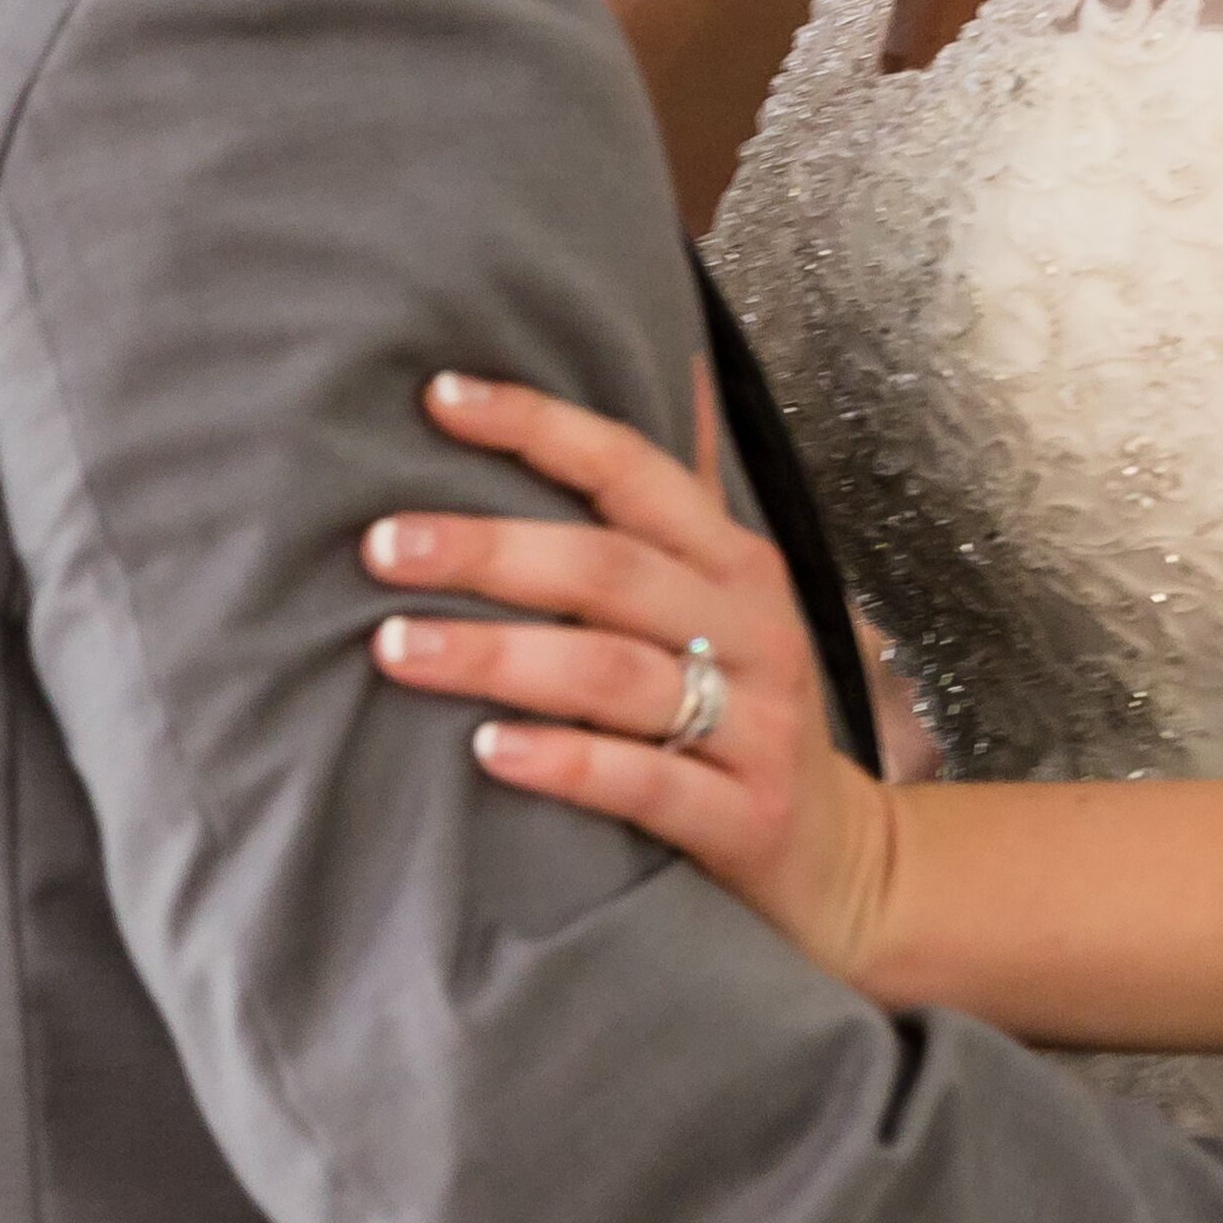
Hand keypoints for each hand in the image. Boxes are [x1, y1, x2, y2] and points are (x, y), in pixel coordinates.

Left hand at [366, 372, 903, 984]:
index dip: (539, 427)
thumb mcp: (729, 602)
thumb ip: (676, 503)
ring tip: (399, 648)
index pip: (635, 470)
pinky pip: (646, 783)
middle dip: (489, 551)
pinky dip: (566, 763)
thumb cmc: (748, 716)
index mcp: (736, 564)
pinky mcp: (745, 819)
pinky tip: (489, 751)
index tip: (437, 397)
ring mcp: (755, 727)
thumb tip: (662, 360)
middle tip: (381, 546)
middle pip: (609, 569)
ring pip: (615, 674)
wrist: (841, 863)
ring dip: (501, 656)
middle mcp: (752, 630)